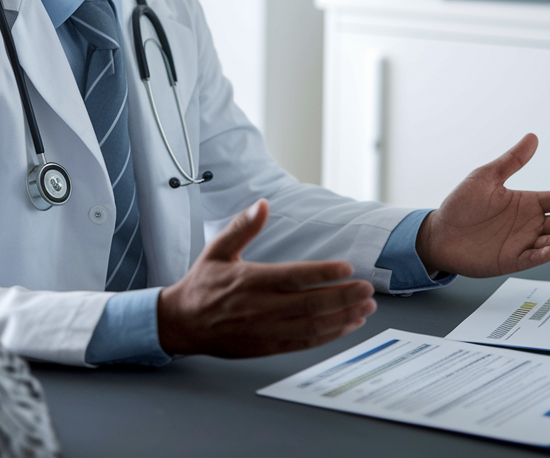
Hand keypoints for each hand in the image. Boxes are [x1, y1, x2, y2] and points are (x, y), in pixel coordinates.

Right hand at [157, 199, 376, 357]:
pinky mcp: (266, 346)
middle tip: (367, 290)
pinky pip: (303, 342)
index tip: (347, 268)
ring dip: (342, 317)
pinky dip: (328, 336)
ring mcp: (265, 330)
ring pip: (311, 326)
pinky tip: (345, 326)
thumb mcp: (217, 250)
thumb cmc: (202, 284)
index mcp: (250, 280)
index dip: (323, 273)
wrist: (181, 323)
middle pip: (310, 303)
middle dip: (343, 297)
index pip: (294, 276)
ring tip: (365, 308)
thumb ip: (242, 227)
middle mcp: (260, 307)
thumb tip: (263, 204)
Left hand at [417, 133, 549, 277]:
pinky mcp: (511, 260)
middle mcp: (529, 224)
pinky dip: (542, 255)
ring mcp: (522, 243)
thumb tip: (532, 137)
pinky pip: (531, 259)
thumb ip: (511, 161)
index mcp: (527, 203)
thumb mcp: (486, 177)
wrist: (439, 233)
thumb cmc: (461, 205)